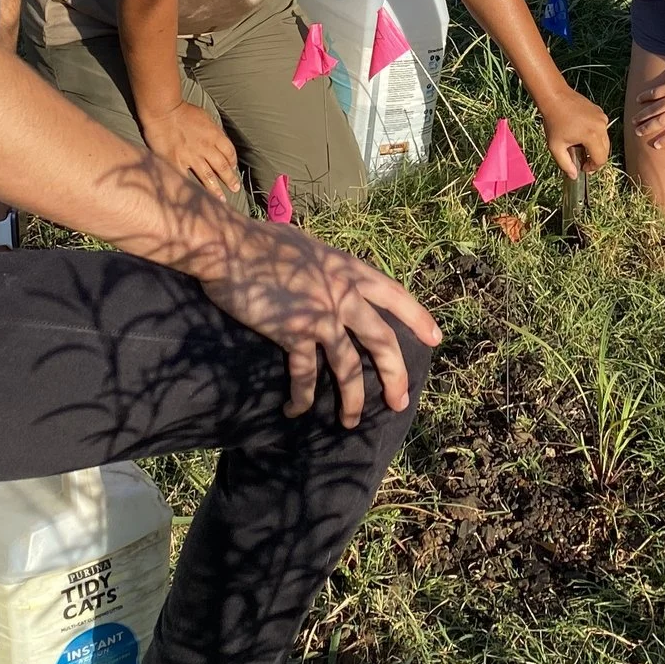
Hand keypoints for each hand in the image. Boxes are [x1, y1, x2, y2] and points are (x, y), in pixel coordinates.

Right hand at [141, 100, 240, 200]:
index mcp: (214, 135)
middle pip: (222, 167)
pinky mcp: (176, 162)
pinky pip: (187, 178)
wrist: (163, 110)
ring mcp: (191, 157)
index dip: (233, 161)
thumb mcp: (204, 116)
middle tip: (235, 188)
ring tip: (221, 199)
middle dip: (230, 179)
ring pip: (208, 177)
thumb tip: (217, 139)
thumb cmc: (182, 110)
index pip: (229, 152)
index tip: (233, 168)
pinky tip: (196, 196)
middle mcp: (206, 148)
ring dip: (216, 189)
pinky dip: (192, 188)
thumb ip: (212, 130)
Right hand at [202, 220, 441, 424]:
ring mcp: (322, 315)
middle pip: (382, 341)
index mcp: (348, 269)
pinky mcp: (294, 333)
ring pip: (349, 367)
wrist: (229, 247)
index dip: (417, 318)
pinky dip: (301, 397)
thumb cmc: (260, 241)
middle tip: (400, 401)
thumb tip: (323, 268)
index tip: (435, 338)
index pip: (394, 295)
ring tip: (351, 422)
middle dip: (395, 375)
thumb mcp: (306, 245)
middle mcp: (343, 294)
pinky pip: (305, 374)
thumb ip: (323, 263)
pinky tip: (296, 410)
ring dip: (352, 400)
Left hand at [536, 83, 611, 177]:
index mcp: (592, 136)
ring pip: (605, 140)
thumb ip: (565, 164)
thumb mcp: (556, 147)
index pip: (601, 159)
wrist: (555, 97)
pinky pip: (602, 129)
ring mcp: (602, 118)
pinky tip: (581, 133)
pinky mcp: (600, 112)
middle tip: (582, 160)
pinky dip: (595, 135)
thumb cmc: (553, 121)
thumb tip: (574, 176)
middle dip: (595, 158)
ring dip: (595, 146)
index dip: (593, 167)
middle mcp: (601, 126)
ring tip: (579, 145)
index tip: (583, 167)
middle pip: (605, 151)